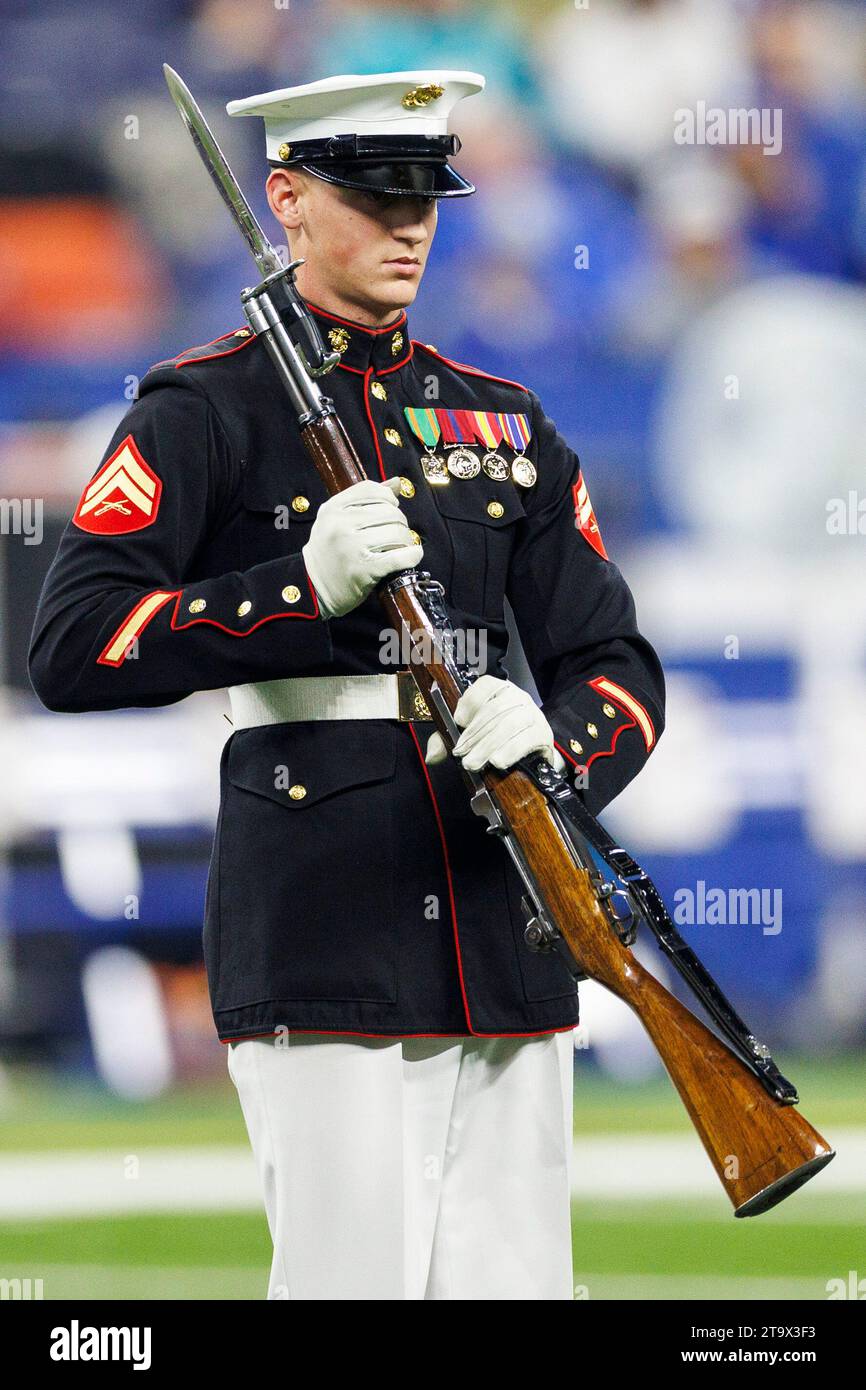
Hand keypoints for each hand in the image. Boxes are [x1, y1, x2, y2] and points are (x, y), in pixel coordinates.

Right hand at [302, 477, 422, 618]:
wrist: (312, 587)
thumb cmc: (329, 551)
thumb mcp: (336, 519)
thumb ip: (364, 499)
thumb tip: (397, 482)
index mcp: (332, 508)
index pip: (372, 490)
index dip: (388, 497)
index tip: (392, 508)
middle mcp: (340, 525)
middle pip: (389, 511)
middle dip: (400, 522)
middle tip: (398, 533)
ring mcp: (351, 547)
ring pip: (396, 533)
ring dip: (406, 540)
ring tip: (402, 546)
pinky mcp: (363, 570)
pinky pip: (398, 557)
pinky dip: (412, 556)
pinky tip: (413, 555)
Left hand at [425, 674, 566, 772]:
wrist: (533, 758)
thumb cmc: (498, 742)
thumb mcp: (470, 739)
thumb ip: (447, 742)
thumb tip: (431, 756)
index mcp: (500, 691)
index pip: (486, 685)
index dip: (471, 701)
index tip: (458, 721)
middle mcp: (518, 697)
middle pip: (495, 709)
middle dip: (474, 734)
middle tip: (461, 755)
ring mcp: (533, 714)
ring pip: (509, 723)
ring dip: (488, 745)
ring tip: (473, 763)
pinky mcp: (543, 733)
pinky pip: (527, 739)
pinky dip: (510, 750)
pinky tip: (498, 762)